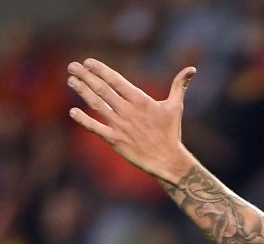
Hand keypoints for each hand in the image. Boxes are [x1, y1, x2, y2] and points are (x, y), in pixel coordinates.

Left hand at [67, 59, 196, 183]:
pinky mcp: (114, 140)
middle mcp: (127, 110)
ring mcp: (119, 125)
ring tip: (71, 80)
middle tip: (72, 66)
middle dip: (86, 76)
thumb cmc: (171, 132)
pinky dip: (83, 120)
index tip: (88, 62)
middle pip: (102, 89)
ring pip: (96, 104)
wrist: (167, 160)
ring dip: (82, 91)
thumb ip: (180, 86)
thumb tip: (192, 69)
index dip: (100, 70)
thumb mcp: (176, 106)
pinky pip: (95, 128)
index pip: (115, 80)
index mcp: (140, 99)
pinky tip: (73, 111)